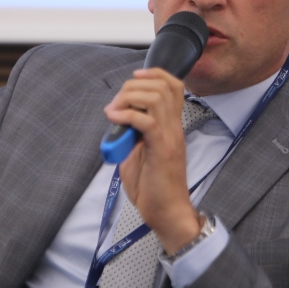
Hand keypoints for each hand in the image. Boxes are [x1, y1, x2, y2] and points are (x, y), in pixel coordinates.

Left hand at [103, 68, 202, 253]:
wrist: (168, 213)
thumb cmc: (154, 188)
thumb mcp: (139, 154)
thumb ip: (132, 134)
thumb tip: (117, 120)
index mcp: (171, 126)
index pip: (174, 85)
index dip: (154, 73)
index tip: (134, 78)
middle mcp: (173, 127)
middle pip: (162, 85)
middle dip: (134, 85)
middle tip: (117, 102)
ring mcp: (169, 137)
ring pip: (155, 98)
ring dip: (129, 97)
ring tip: (114, 111)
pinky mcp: (161, 150)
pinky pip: (146, 121)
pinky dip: (126, 115)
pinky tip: (114, 119)